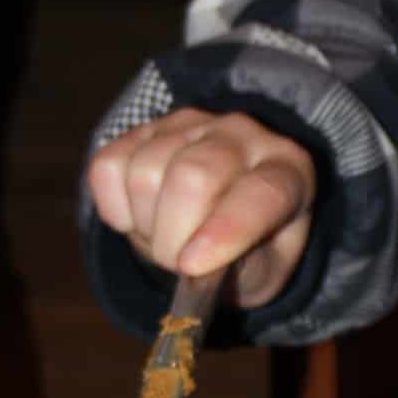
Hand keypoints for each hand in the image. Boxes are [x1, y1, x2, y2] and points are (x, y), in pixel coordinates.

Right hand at [87, 106, 317, 307]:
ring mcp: (190, 125)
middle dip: (173, 238)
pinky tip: (140, 216)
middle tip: (177, 264)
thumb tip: (194, 268)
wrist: (223, 219)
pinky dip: (114, 207)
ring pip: (146, 171)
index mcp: (288, 171)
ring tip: (166, 236)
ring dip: (145, 225)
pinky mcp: (143, 129)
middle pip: (193, 176)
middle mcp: (242, 135)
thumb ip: (240, 273)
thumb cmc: (251, 248)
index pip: (263, 191)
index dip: (229, 229)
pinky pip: (108, 166)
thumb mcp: (263, 271)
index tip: (193, 265)